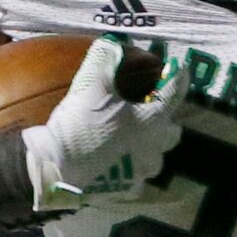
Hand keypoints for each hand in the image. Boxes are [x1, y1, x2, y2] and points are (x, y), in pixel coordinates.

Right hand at [22, 38, 185, 209]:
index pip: (174, 94)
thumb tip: (112, 46)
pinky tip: (115, 160)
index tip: (180, 67)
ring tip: (131, 136)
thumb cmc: (79, 127)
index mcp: (151, 124)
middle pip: (170, 132)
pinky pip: (134, 177)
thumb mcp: (89, 87)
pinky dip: (128, 167)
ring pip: (154, 157)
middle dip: (164, 120)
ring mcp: (139, 173)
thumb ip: (104, 61)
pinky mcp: (123, 190)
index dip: (178, 77)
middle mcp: (153, 150)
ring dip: (148, 145)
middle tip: (149, 108)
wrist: (56, 169)